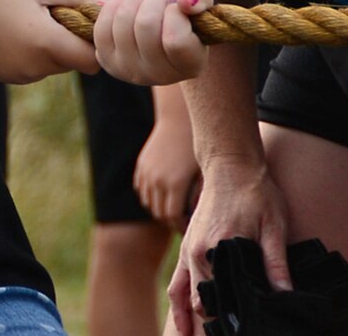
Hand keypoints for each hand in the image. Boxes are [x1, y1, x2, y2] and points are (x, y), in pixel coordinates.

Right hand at [0, 0, 100, 83]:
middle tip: (46, 8)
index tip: (81, 17)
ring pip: (50, 64)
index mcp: (46, 44)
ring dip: (47, 44)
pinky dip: (28, 50)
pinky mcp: (2, 75)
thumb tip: (100, 11)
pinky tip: (6, 26)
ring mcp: (17, 75)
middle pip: (71, 61)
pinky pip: (30, 66)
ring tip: (20, 14)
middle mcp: (34, 68)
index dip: (93, 40)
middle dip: (69, 39)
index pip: (92, 60)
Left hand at [93, 0, 210, 84]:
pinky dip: (113, 7)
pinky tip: (125, 8)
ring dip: (134, 0)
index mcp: (191, 65)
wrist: (150, 20)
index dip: (174, 13)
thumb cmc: (177, 12)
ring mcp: (130, 71)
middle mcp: (161, 76)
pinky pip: (102, 26)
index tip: (177, 6)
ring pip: (123, 22)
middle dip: (152, 1)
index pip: (176, 41)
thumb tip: (186, 1)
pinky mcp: (106, 61)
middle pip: (145, 25)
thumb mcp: (194, 2)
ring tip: (143, 2)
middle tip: (158, 0)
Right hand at [133, 110, 200, 229]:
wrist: (179, 118)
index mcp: (175, 183)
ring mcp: (147, 172)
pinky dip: (151, 196)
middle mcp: (157, 180)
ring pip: (149, 202)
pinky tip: (164, 196)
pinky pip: (142, 189)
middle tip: (184, 224)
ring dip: (160, 210)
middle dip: (171, 221)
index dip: (181, 227)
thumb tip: (206, 219)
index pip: (173, 217)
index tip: (191, 230)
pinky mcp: (142, 165)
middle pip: (159, 213)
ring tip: (174, 211)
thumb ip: (203, 196)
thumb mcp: (206, 171)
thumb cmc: (199, 145)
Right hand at [168, 157, 291, 335]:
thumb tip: (284, 296)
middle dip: (212, 323)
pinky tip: (183, 320)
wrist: (231, 165)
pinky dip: (178, 302)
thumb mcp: (273, 227)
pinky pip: (176, 281)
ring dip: (186, 319)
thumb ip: (276, 264)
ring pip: (180, 294)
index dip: (232, 319)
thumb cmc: (256, 193)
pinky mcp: (188, 245)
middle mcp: (196, 253)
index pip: (219, 297)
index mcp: (217, 249)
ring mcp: (188, 249)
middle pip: (200, 301)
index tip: (244, 330)